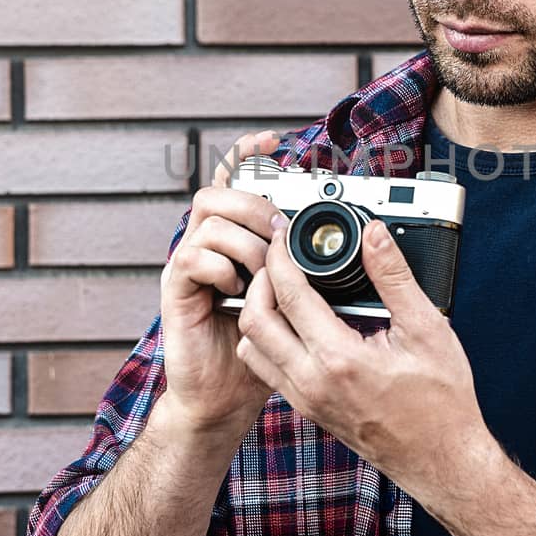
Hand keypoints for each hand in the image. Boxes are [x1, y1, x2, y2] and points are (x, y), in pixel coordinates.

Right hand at [157, 130, 286, 435]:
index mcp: (237, 243)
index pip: (236, 184)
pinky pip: (193, 256)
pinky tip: (239, 289)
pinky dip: (222, 266)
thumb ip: (313, 267)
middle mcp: (209, 247)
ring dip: (245, 239)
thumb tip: (359, 239)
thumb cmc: (265, 350)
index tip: (272, 138)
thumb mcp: (299, 301)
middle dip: (253, 201)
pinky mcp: (176, 290)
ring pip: (208, 219)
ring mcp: (190, 266)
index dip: (248, 155)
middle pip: (218, 192)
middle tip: (278, 227)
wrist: (224, 398)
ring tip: (264, 269)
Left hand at [233, 213, 492, 497]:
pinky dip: (268, 340)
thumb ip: (395, 278)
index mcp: (339, 360)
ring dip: (258, 313)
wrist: (442, 461)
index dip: (280, 257)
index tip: (283, 236)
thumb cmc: (442, 403)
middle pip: (254, 321)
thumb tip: (375, 236)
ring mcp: (306, 400)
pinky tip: (295, 324)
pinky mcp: (308, 410)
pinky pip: (268, 370)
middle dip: (260, 281)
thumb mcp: (427, 329)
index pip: (289, 295)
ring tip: (283, 289)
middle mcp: (312, 382)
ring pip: (252, 348)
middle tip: (278, 260)